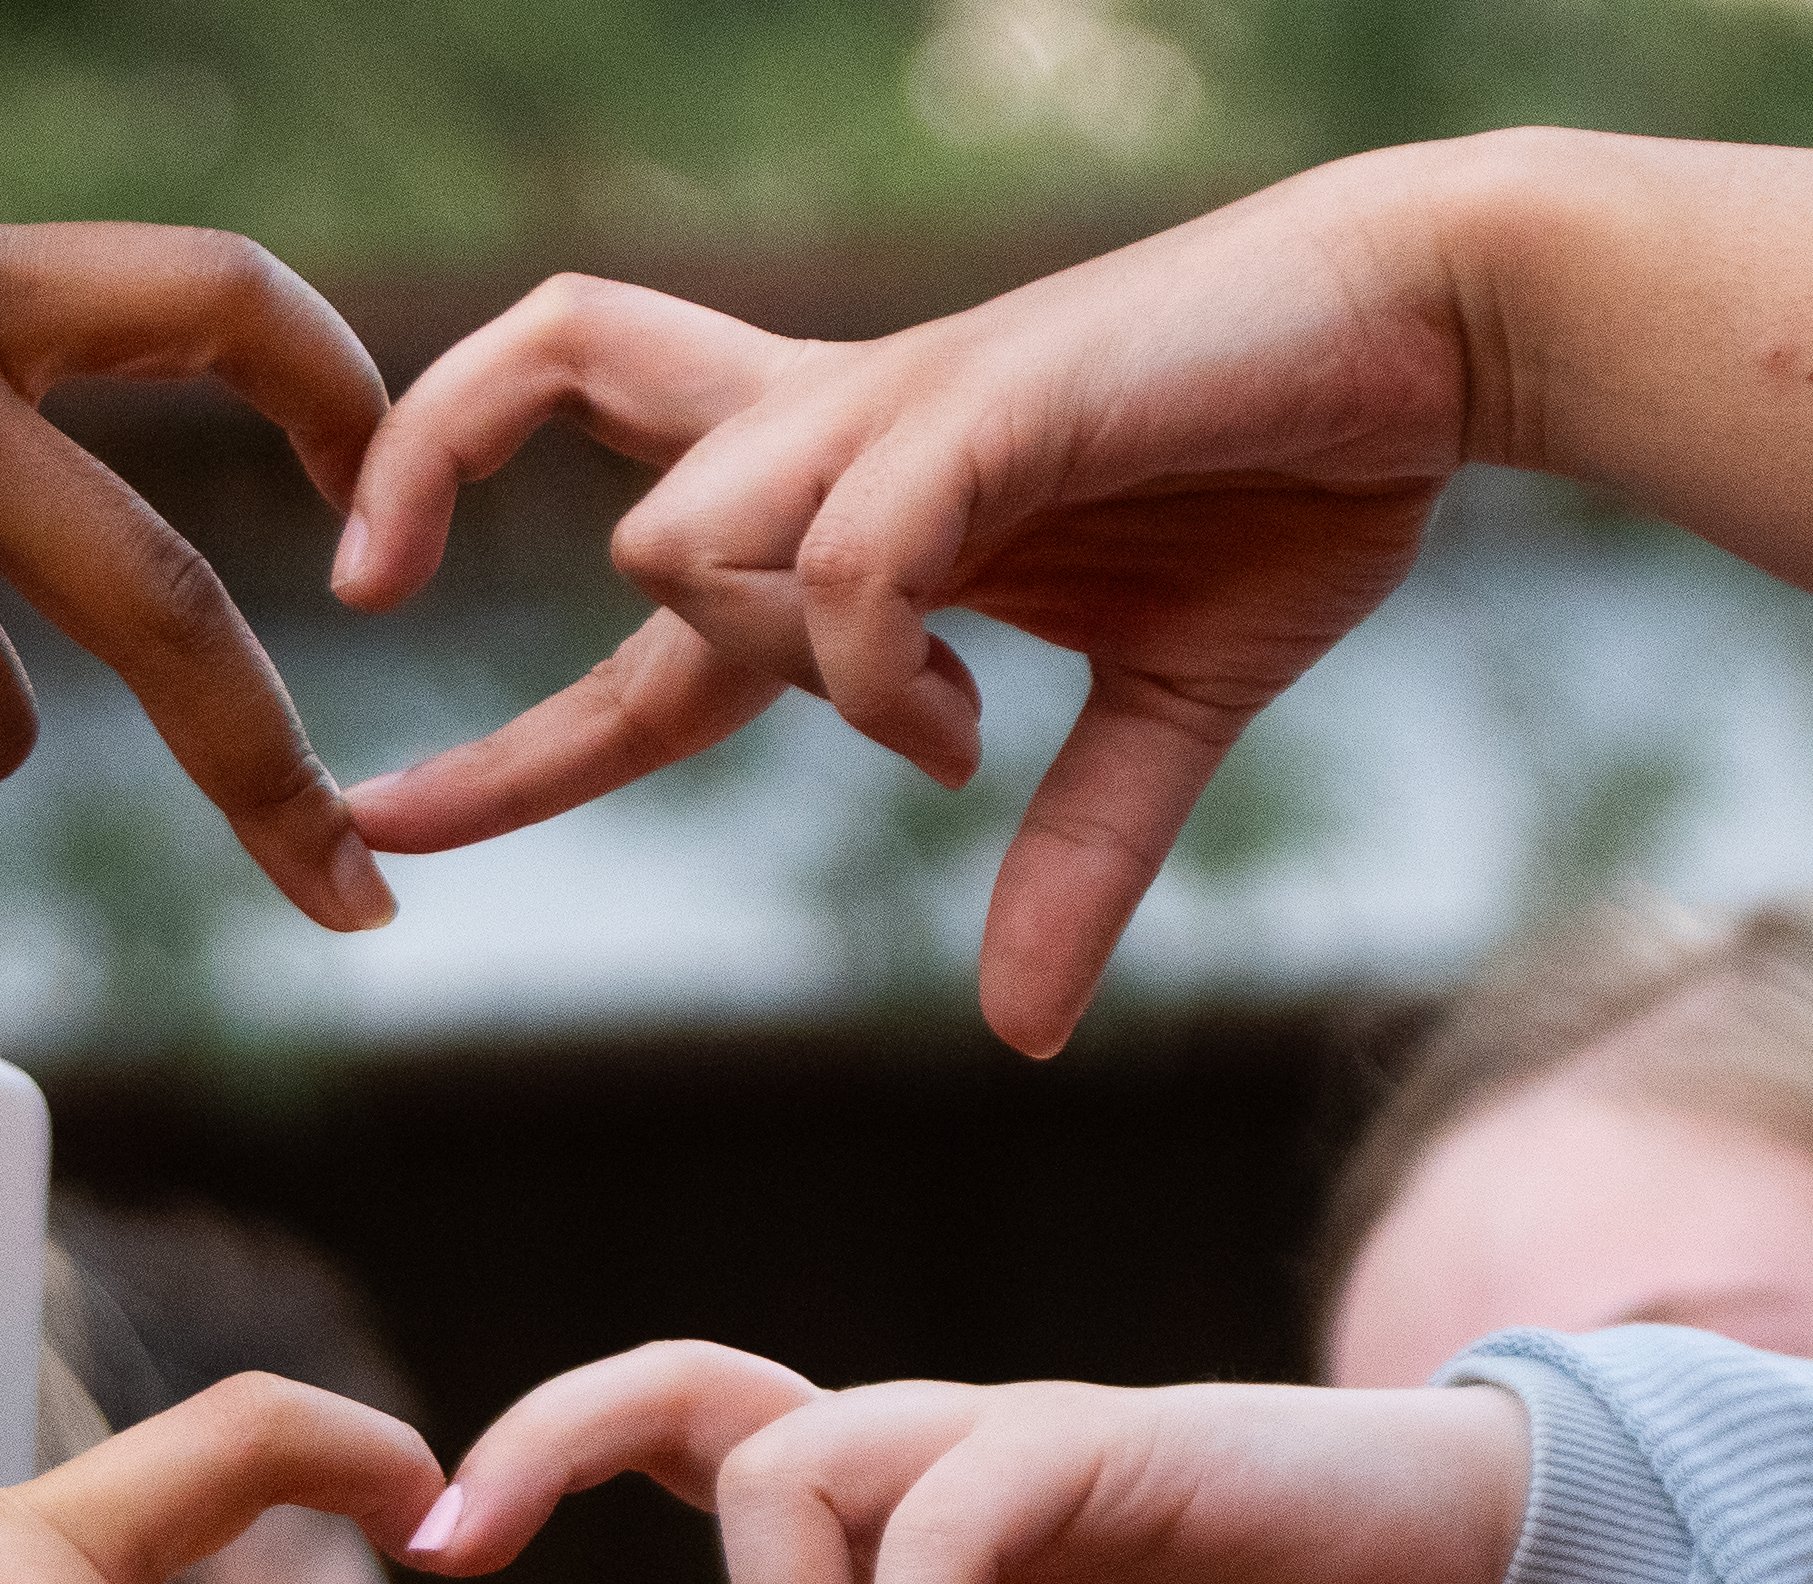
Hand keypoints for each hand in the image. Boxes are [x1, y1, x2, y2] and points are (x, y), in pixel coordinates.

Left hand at [332, 138, 1812, 1053]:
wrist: (1440, 329)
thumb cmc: (1301, 475)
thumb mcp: (1171, 708)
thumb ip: (1078, 852)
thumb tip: (1022, 1025)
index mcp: (865, 504)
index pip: (632, 621)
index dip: (499, 744)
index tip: (377, 838)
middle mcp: (846, 430)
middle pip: (555, 369)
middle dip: (421, 469)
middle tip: (372, 592)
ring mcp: (908, 406)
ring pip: (682, 530)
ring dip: (753, 656)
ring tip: (934, 734)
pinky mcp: (993, 402)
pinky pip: (848, 553)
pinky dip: (874, 662)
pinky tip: (960, 723)